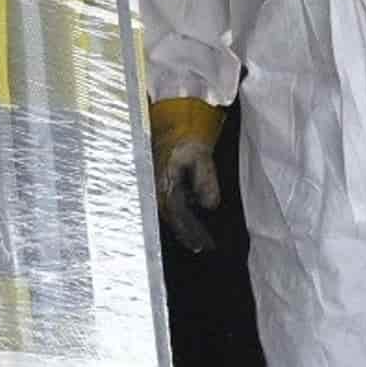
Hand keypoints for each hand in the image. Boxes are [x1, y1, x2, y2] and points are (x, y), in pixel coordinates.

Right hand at [148, 98, 225, 252]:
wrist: (173, 118)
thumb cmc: (186, 136)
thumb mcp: (200, 155)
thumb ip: (205, 180)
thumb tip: (210, 205)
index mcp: (165, 182)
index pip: (179, 215)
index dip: (191, 231)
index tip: (204, 244)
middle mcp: (157, 186)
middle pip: (171, 217)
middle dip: (186, 233)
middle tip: (201, 248)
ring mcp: (155, 183)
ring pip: (168, 211)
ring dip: (182, 226)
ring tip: (195, 239)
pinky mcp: (158, 179)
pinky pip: (167, 203)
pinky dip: (178, 214)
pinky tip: (186, 218)